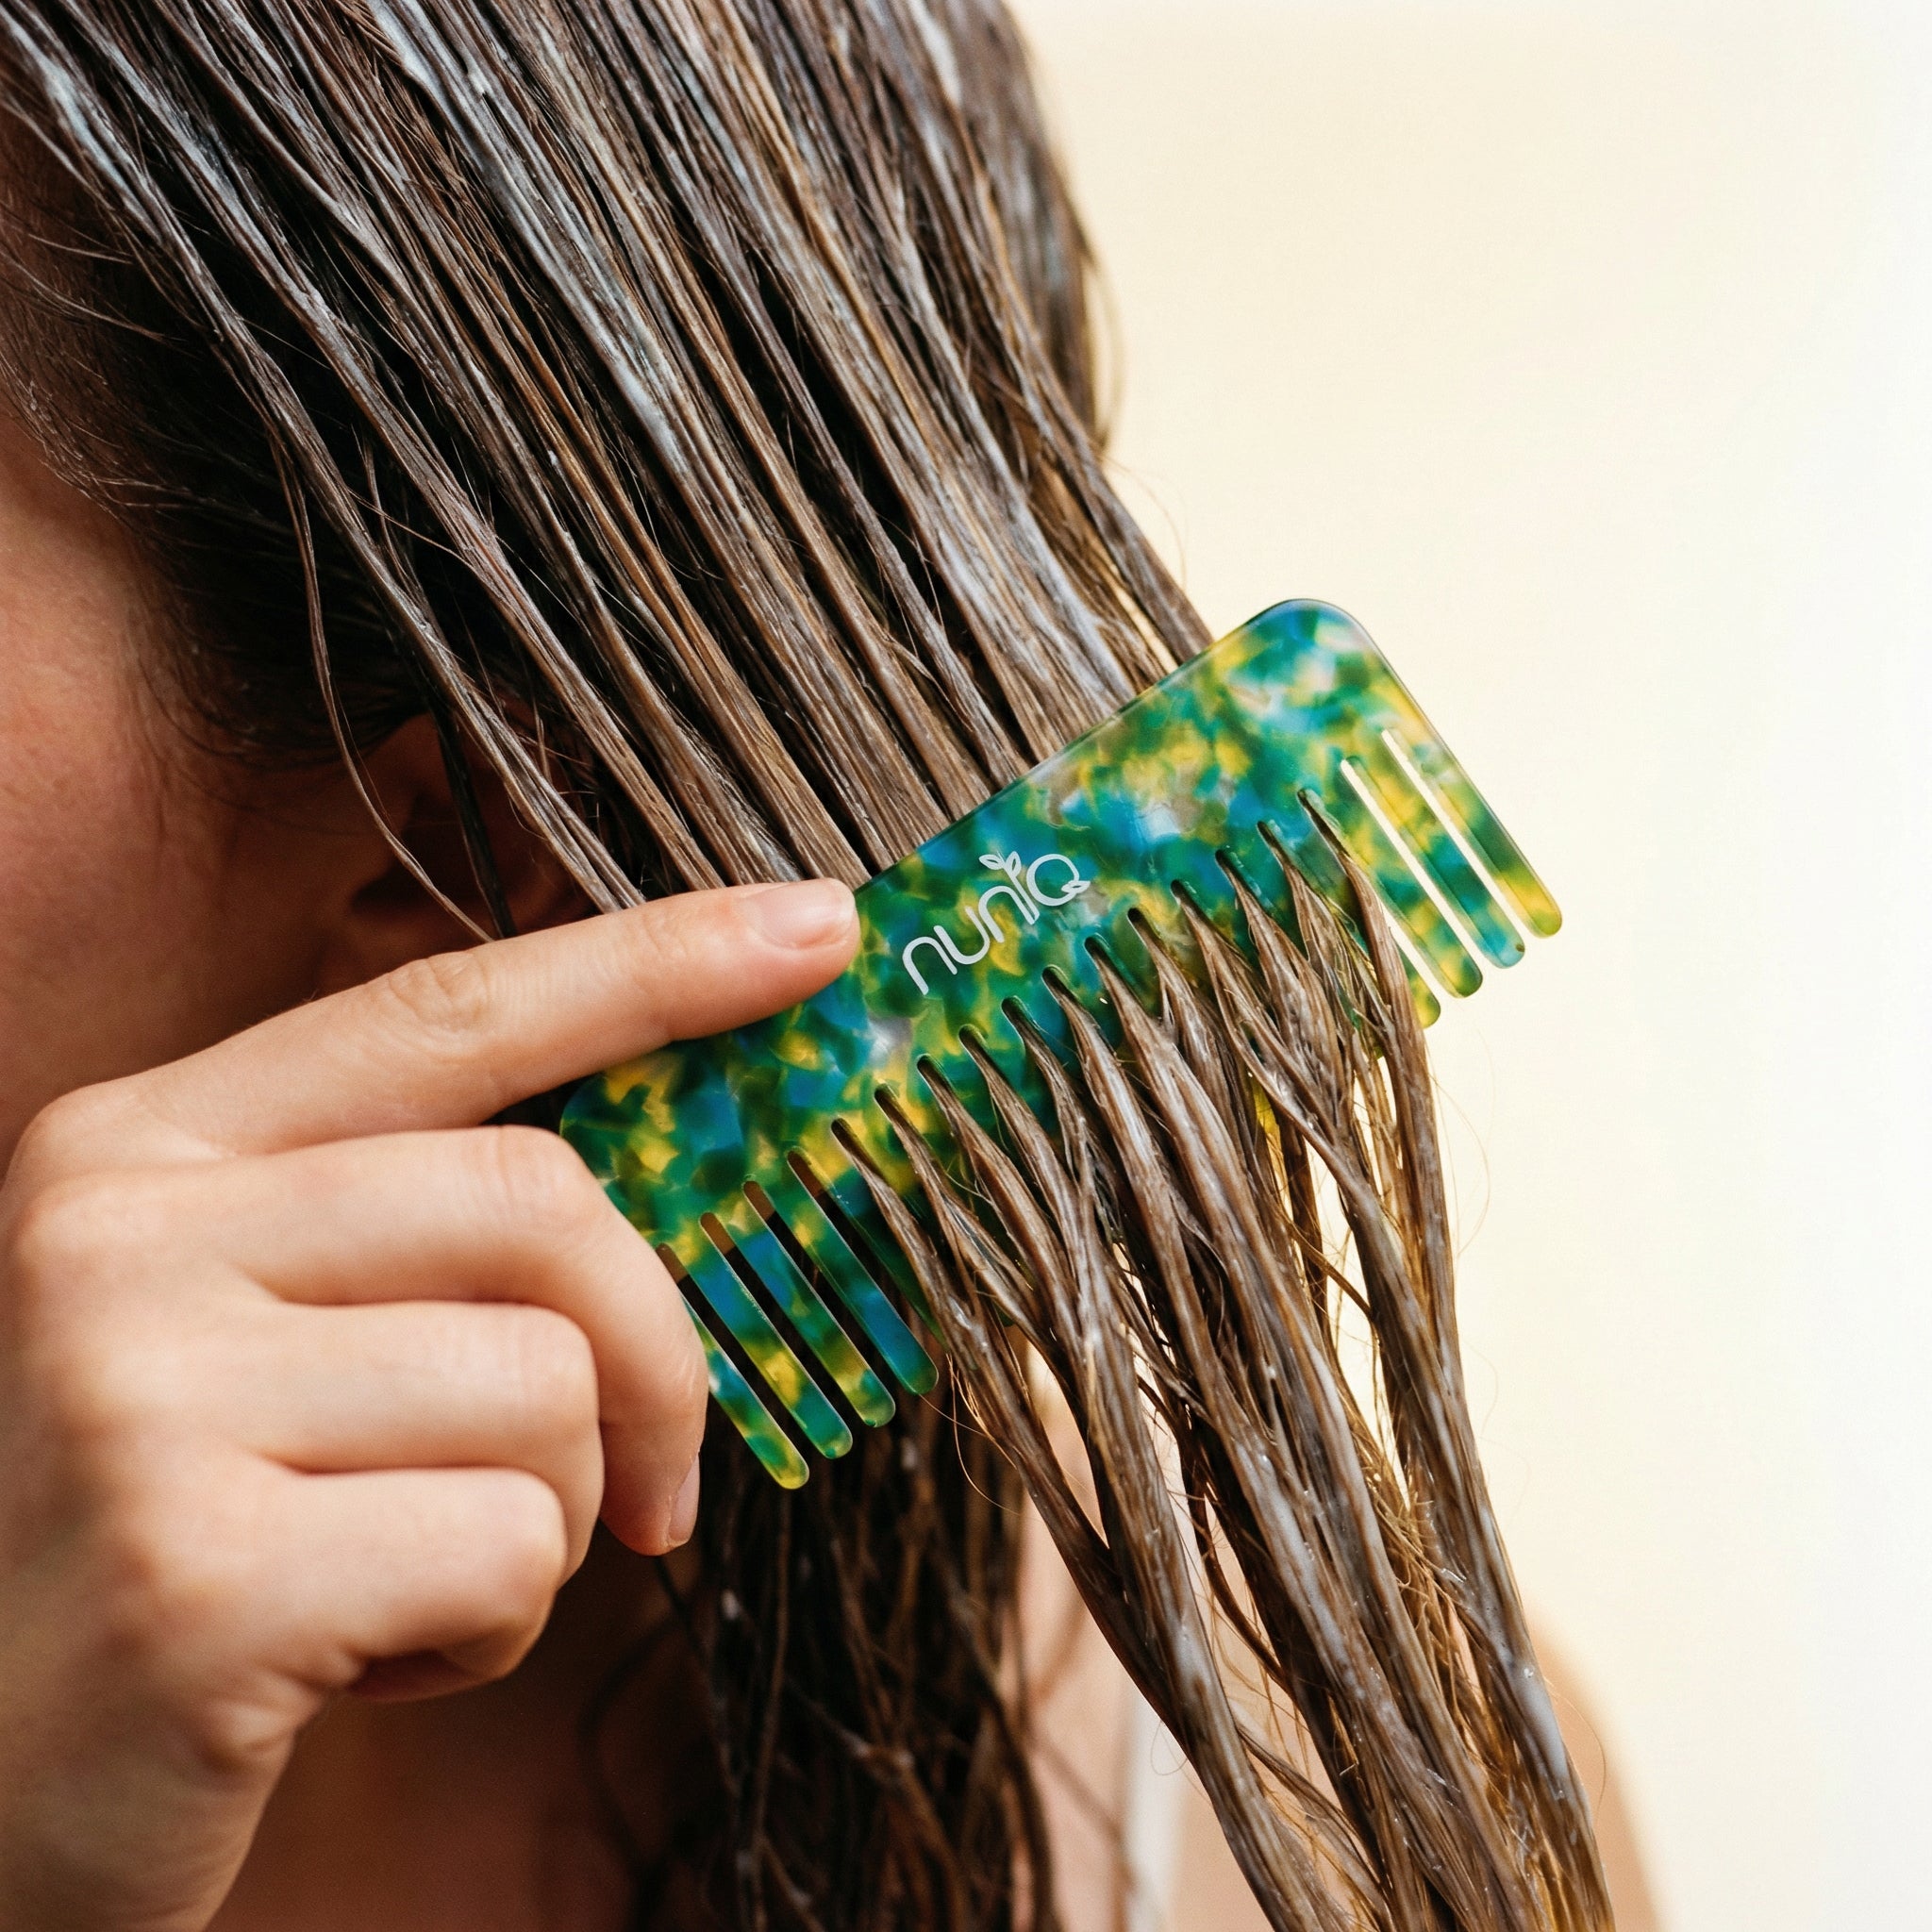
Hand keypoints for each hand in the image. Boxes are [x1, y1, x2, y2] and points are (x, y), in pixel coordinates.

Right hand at [0, 881, 856, 1931]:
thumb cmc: (188, 1540)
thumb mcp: (269, 1335)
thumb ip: (425, 1228)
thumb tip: (692, 1157)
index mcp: (144, 1144)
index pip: (449, 1012)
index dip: (652, 964)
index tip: (816, 927)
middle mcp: (116, 1235)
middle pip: (544, 1203)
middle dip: (654, 1358)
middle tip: (653, 1485)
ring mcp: (136, 1395)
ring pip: (548, 1387)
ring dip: (549, 1515)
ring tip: (414, 1579)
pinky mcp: (191, 1578)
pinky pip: (506, 1549)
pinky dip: (495, 1628)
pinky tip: (365, 1666)